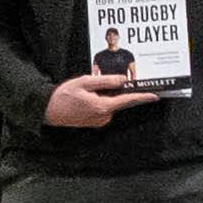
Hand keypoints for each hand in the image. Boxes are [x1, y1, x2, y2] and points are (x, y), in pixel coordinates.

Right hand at [44, 73, 161, 129]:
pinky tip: (88, 97)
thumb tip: (122, 80)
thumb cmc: (63, 96)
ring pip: (111, 105)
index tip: (155, 95)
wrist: (46, 110)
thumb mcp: (85, 82)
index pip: (128, 100)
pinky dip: (101, 102)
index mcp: (102, 107)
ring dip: (107, 96)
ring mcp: (98, 121)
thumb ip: (106, 81)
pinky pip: (104, 109)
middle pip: (119, 102)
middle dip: (118, 92)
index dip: (142, 97)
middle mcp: (103, 117)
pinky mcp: (93, 122)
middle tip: (107, 83)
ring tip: (89, 90)